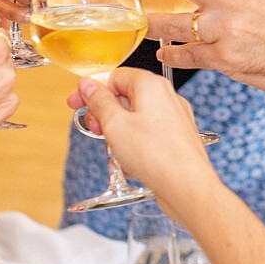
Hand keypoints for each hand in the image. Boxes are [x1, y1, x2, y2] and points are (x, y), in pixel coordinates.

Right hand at [77, 68, 221, 225]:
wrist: (188, 186)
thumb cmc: (155, 155)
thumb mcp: (115, 125)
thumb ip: (99, 101)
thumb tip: (87, 84)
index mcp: (150, 85)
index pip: (115, 76)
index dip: (93, 91)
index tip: (76, 104)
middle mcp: (166, 97)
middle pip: (125, 95)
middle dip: (105, 112)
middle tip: (95, 129)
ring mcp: (174, 118)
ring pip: (136, 117)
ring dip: (118, 131)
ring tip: (114, 149)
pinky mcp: (177, 138)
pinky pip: (148, 134)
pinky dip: (134, 143)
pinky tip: (129, 161)